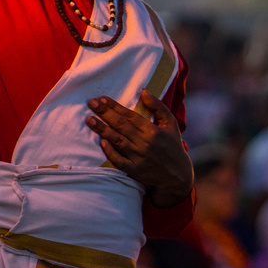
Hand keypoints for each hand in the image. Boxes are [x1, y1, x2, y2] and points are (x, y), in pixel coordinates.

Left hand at [86, 91, 192, 207]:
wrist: (177, 175)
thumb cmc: (173, 145)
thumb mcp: (171, 123)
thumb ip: (158, 106)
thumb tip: (143, 91)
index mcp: (153, 131)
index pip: (130, 115)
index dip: (115, 106)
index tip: (102, 98)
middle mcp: (145, 143)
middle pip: (121, 126)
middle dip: (105, 113)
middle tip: (91, 103)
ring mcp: (138, 157)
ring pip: (117, 141)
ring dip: (102, 130)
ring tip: (89, 120)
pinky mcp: (134, 170)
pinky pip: (119, 161)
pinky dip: (110, 152)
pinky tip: (101, 142)